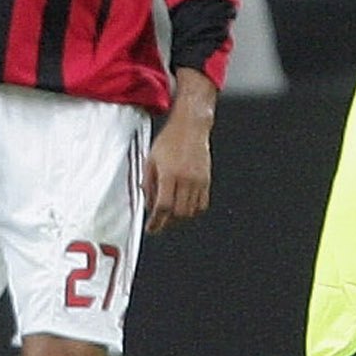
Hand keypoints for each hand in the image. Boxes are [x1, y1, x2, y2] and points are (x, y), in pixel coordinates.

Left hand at [143, 104, 212, 232]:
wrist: (190, 128)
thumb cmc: (169, 140)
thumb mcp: (150, 160)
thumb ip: (148, 183)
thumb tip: (148, 204)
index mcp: (169, 174)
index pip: (163, 206)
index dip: (156, 221)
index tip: (151, 228)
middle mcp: (186, 179)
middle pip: (178, 213)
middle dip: (167, 222)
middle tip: (159, 223)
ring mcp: (199, 180)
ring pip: (191, 211)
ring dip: (179, 218)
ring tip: (170, 215)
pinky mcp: (207, 180)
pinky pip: (202, 204)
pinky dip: (193, 211)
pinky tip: (184, 208)